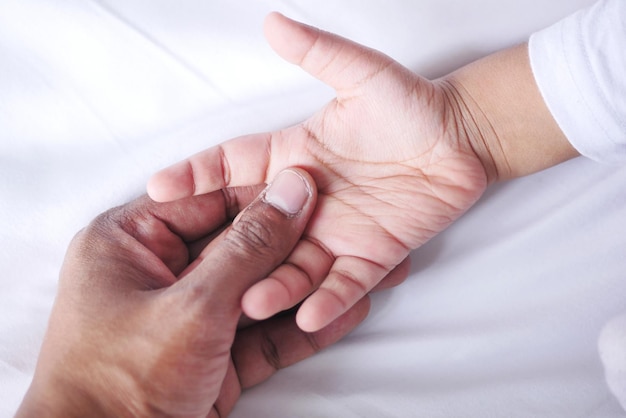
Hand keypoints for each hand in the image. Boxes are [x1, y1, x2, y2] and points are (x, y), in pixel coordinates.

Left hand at [17, 168, 370, 417]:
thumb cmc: (120, 383)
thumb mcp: (193, 305)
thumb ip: (248, 249)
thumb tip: (290, 193)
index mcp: (131, 242)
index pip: (210, 202)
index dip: (264, 196)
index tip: (312, 186)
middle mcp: (159, 274)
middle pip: (238, 249)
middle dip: (293, 245)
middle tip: (343, 227)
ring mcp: (189, 318)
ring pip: (255, 292)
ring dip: (303, 287)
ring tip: (356, 269)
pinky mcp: (212, 357)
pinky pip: (261, 333)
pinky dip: (299, 328)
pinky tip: (342, 314)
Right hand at [147, 13, 486, 331]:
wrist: (459, 140)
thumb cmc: (408, 106)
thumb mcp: (360, 74)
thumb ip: (317, 52)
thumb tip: (273, 21)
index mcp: (291, 158)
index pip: (232, 166)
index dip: (196, 175)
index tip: (158, 186)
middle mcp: (303, 203)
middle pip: (254, 230)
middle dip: (226, 249)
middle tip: (192, 270)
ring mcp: (334, 233)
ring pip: (294, 266)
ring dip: (274, 285)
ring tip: (251, 302)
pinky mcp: (370, 256)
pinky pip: (345, 283)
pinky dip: (329, 300)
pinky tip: (309, 317)